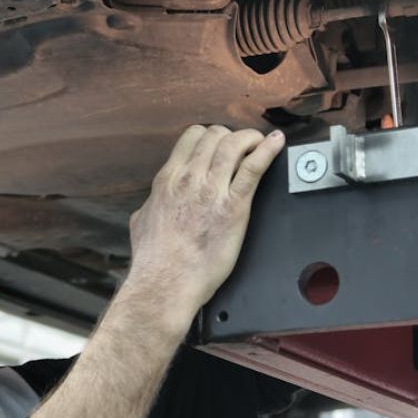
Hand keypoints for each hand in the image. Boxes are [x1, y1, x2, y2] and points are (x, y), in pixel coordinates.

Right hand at [126, 125, 283, 312]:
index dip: (210, 135)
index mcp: (168, 179)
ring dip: (250, 138)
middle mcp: (189, 178)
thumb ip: (151, 204)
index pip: (192, 137)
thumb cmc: (154, 259)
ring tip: (260, 141)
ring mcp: (212, 190)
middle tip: (241, 146)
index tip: (219, 143)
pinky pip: (254, 168)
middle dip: (231, 136)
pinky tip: (276, 143)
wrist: (166, 281)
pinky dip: (268, 150)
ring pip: (234, 145)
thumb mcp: (141, 220)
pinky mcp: (234, 207)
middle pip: (215, 136)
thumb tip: (152, 203)